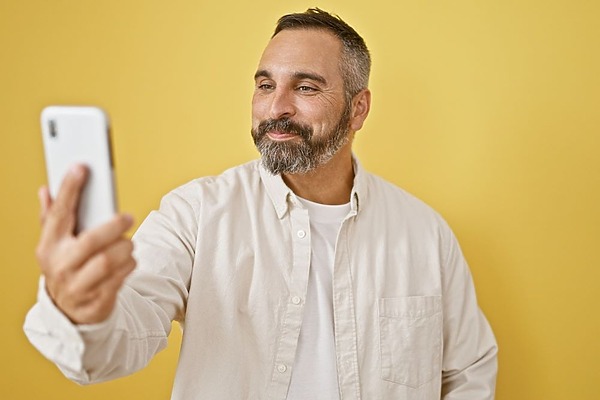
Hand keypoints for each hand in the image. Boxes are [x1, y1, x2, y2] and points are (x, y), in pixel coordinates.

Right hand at [35, 164, 135, 324]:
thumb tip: (45, 189)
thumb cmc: (66, 266)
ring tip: (128, 242)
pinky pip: (119, 279)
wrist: (69, 312)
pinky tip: (129, 259)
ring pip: (107, 262)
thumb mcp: (54, 243)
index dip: (69, 189)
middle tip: (128, 217)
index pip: (59, 213)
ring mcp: (77, 286)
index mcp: (48, 245)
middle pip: (90, 241)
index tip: (81, 167)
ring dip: (124, 249)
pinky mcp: (95, 301)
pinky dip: (129, 266)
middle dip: (112, 227)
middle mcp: (60, 265)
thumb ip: (51, 216)